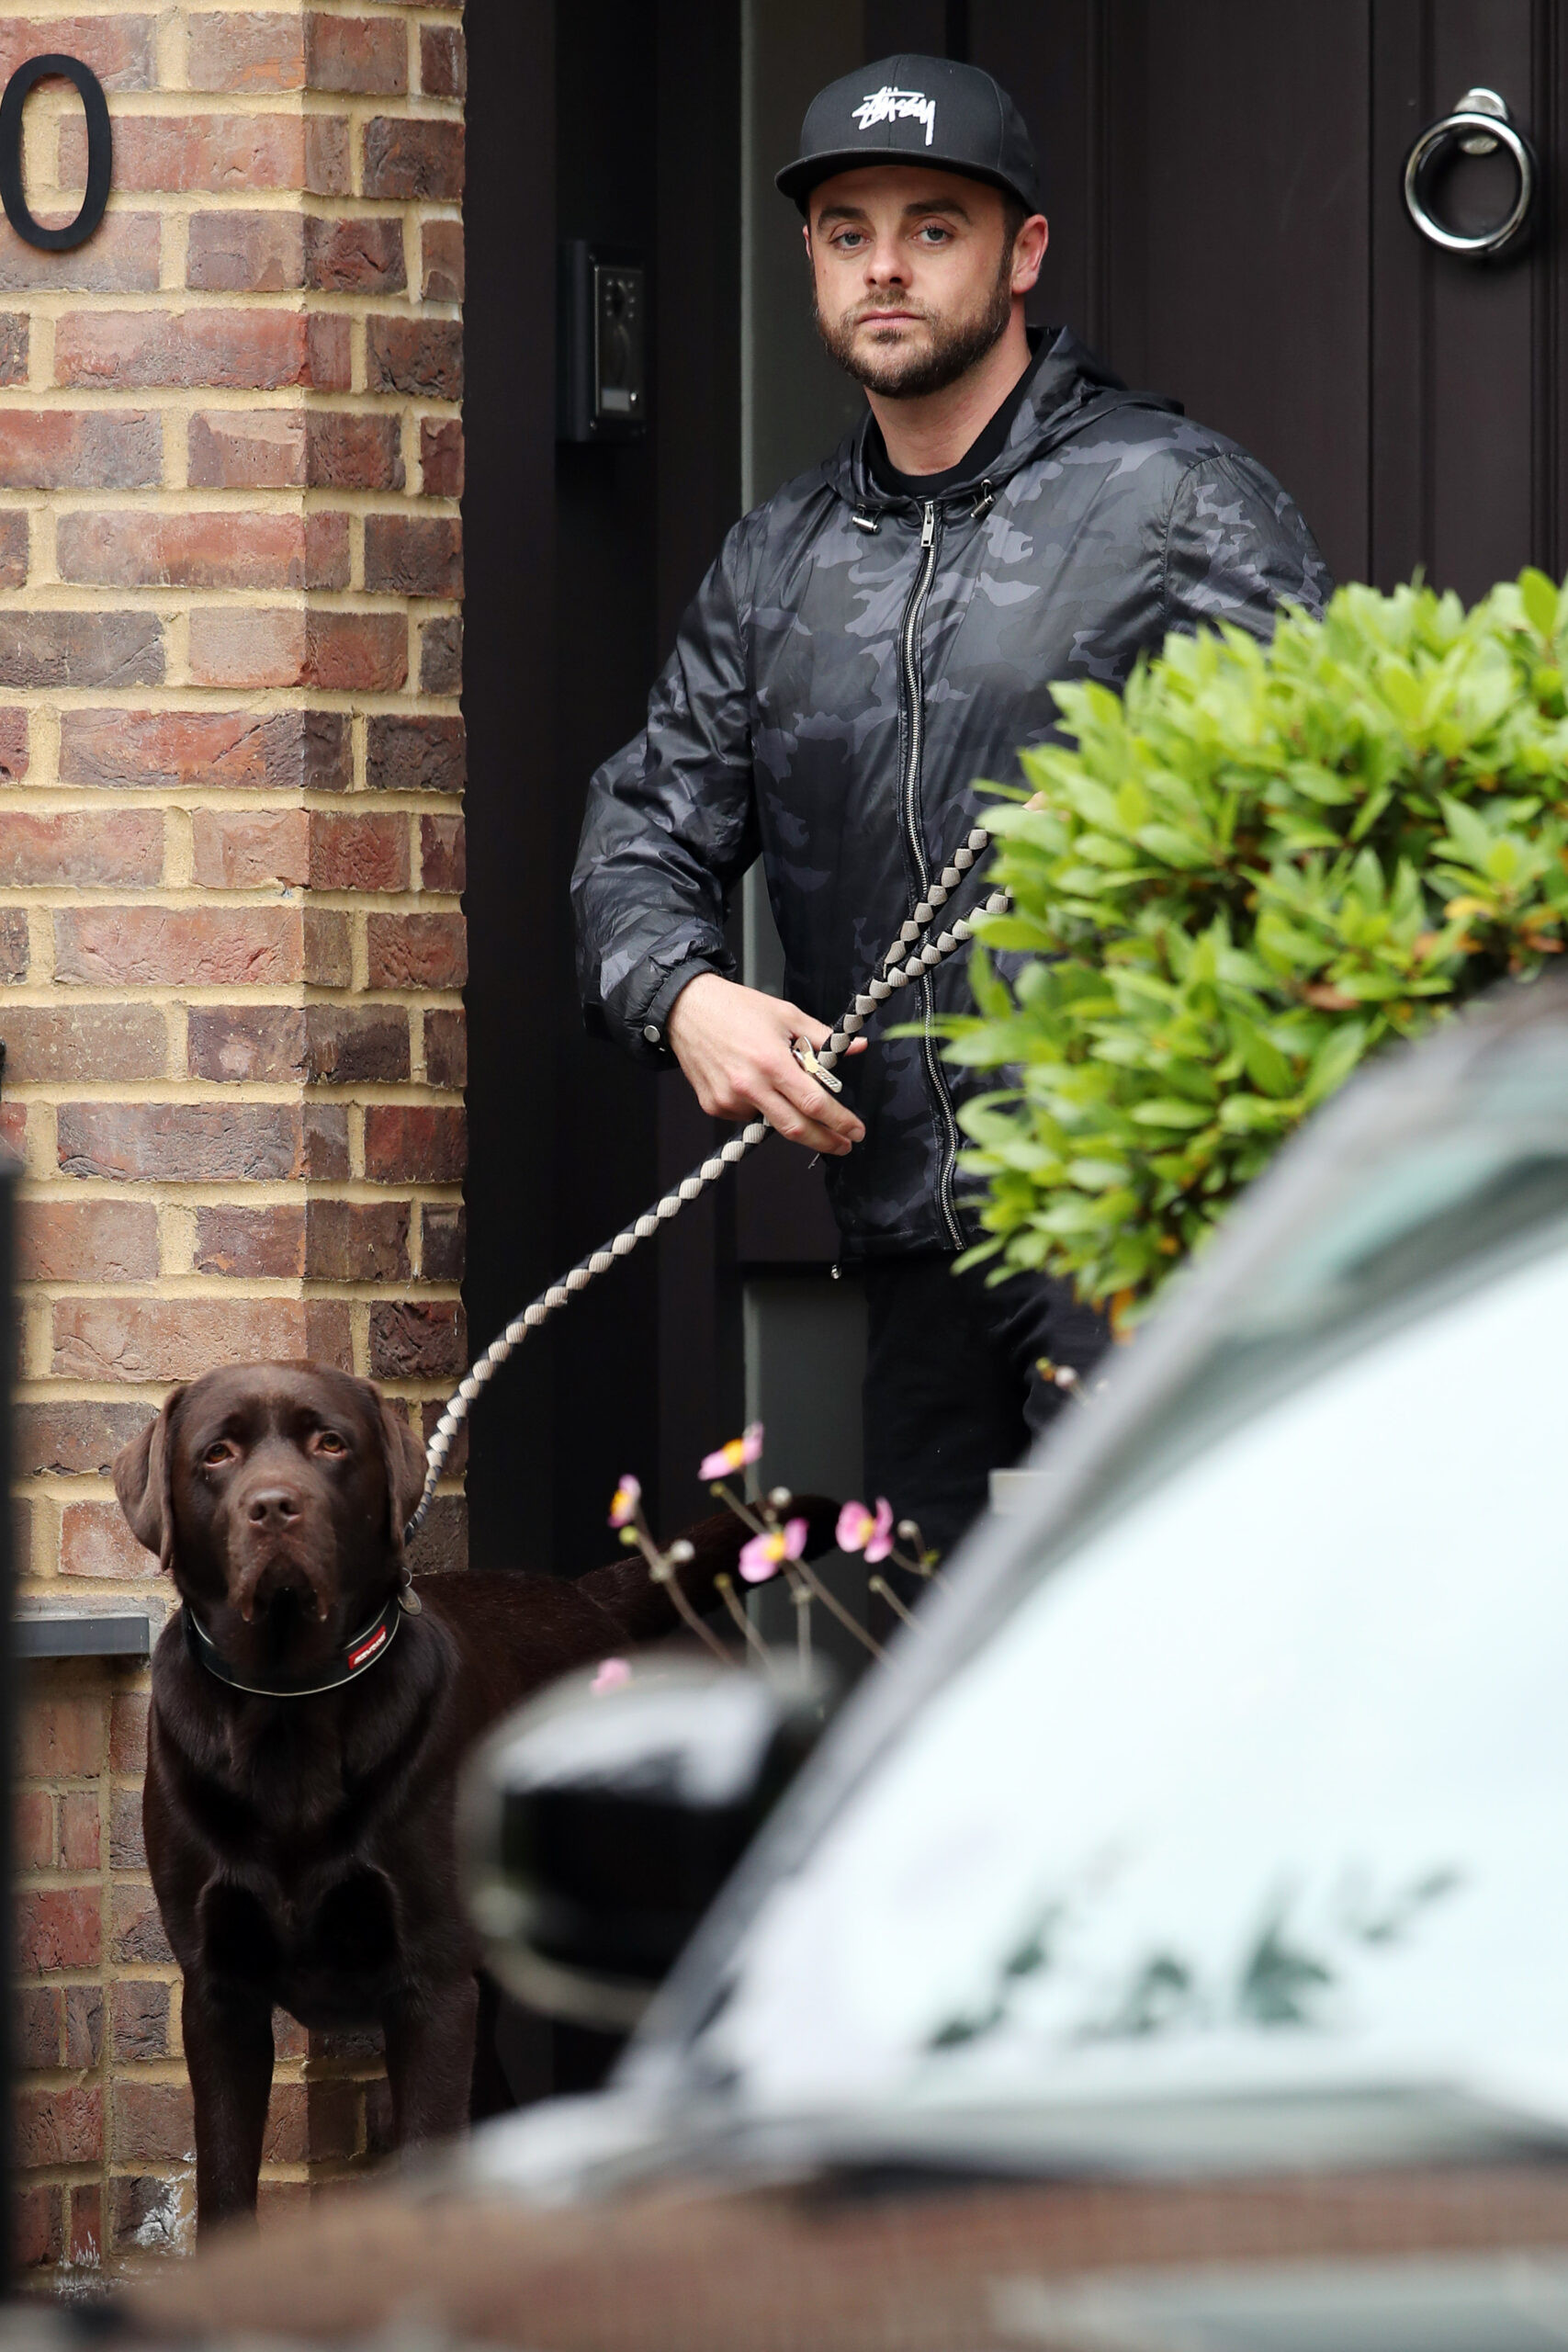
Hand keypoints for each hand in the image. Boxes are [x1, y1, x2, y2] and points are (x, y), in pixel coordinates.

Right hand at [665, 974, 867, 1154]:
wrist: (687, 1009)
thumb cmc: (736, 1008)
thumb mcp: (787, 1015)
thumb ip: (823, 1038)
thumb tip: (855, 1047)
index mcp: (772, 1062)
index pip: (814, 1103)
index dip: (839, 1122)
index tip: (855, 1131)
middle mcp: (749, 1086)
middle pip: (796, 1128)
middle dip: (825, 1141)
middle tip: (843, 1144)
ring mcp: (728, 1100)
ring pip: (770, 1121)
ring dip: (786, 1112)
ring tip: (777, 1082)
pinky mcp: (714, 1106)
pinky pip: (747, 1116)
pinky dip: (759, 1105)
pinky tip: (751, 1081)